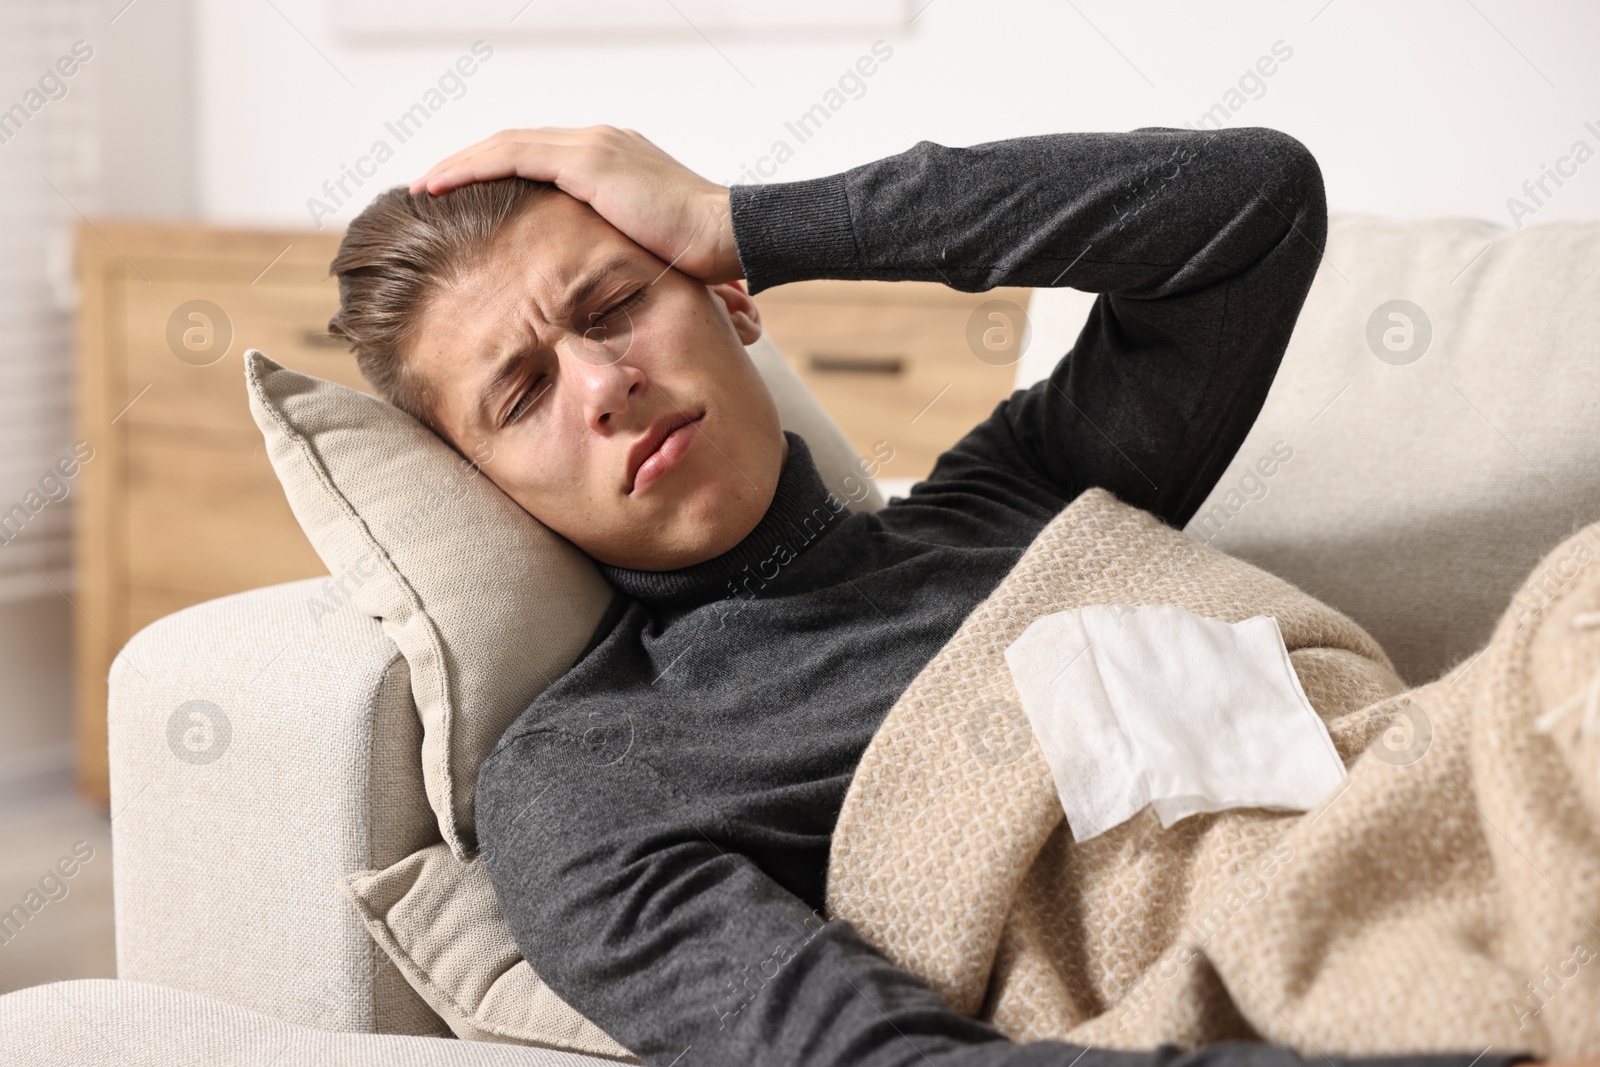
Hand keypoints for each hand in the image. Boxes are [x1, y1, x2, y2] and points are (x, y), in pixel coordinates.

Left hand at [409, 125, 741, 283]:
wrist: (732, 236)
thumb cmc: (703, 259)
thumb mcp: (646, 253)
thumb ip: (615, 253)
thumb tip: (596, 291)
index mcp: (613, 162)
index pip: (540, 160)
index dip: (498, 176)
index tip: (464, 201)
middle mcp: (600, 143)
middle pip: (516, 147)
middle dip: (470, 167)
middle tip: (430, 190)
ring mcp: (594, 148)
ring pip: (506, 146)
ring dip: (459, 166)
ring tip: (423, 188)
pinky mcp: (590, 162)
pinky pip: (512, 156)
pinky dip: (470, 168)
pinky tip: (437, 185)